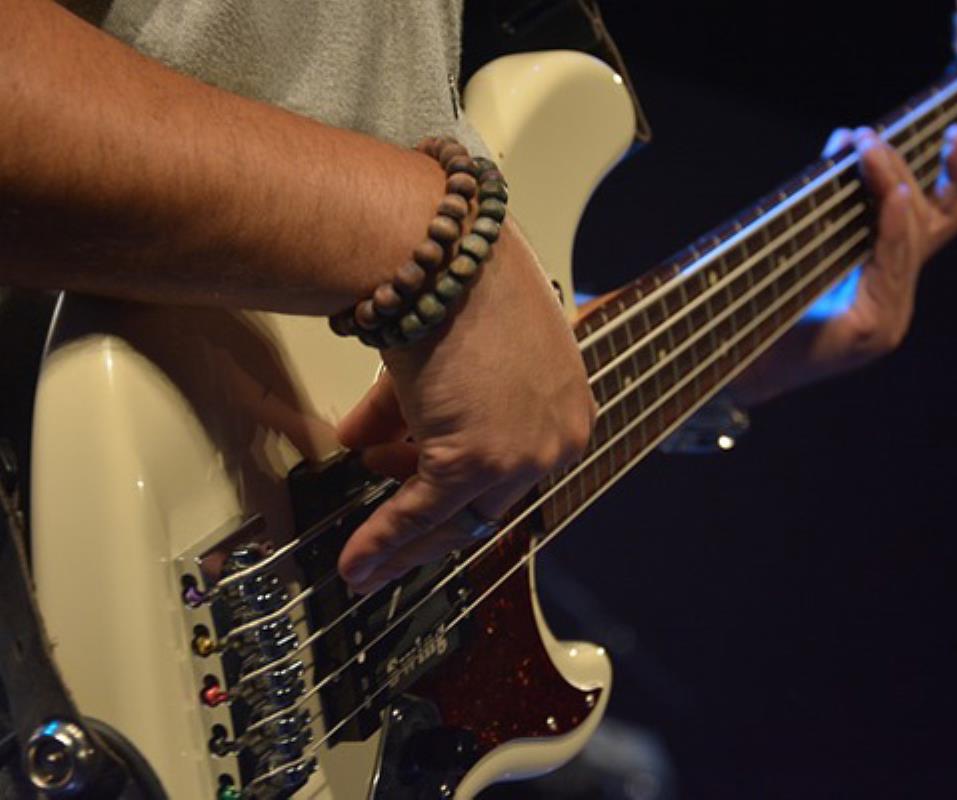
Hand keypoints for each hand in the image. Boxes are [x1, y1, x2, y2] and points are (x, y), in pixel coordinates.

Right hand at [335, 221, 595, 594]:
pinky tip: (357, 561)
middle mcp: (556, 436)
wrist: (441, 250)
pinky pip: (422, 513)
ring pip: (456, 516)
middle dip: (429, 517)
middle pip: (489, 501)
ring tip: (366, 553)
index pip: (511, 467)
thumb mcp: (450, 353)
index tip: (415, 491)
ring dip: (403, 538)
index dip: (456, 485)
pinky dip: (385, 540)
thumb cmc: (453, 278)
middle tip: (391, 533)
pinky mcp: (477, 460)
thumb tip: (368, 439)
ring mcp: (521, 453)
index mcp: (565, 404)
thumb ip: (417, 408)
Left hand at [730, 125, 956, 404]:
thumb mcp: (804, 242)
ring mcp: (888, 320)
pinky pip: (891, 267)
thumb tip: (846, 137)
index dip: (953, 178)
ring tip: (869, 150)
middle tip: (869, 138)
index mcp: (885, 285)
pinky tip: (892, 195)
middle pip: (926, 225)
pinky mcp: (870, 331)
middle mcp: (895, 304)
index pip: (934, 224)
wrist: (733, 365)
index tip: (954, 133)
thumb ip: (831, 199)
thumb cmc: (760, 305)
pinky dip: (892, 227)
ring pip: (909, 240)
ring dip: (889, 186)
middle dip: (900, 172)